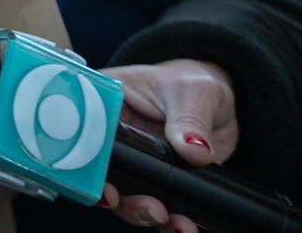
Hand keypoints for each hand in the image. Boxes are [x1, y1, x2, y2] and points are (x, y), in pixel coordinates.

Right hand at [97, 59, 235, 232]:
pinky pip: (154, 206)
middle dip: (116, 196)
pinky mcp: (155, 181)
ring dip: (140, 212)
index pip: (83, 133)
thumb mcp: (194, 91)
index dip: (86, 162)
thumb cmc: (194, 83)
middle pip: (99, 172)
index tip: (105, 185)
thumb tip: (193, 150)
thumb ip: (190, 119)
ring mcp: (133, 163)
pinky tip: (183, 227)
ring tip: (167, 219)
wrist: (218, 106)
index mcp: (106, 105)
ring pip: (124, 195)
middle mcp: (111, 138)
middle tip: (141, 205)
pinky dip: (168, 223)